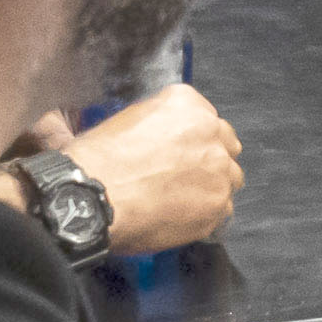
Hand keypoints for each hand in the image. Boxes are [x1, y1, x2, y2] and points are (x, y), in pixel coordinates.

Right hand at [61, 85, 243, 254]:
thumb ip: (160, 124)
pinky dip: (206, 215)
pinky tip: (180, 217)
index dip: (195, 139)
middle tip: (184, 176)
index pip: (207, 119)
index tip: (183, 152)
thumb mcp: (127, 120)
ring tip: (180, 200)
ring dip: (211, 187)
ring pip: (230, 178)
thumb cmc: (97, 161)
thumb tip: (167, 140)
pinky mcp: (218, 204)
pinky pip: (223, 210)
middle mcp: (210, 131)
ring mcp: (218, 169)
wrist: (91, 197)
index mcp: (186, 104)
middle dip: (210, 160)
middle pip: (226, 146)